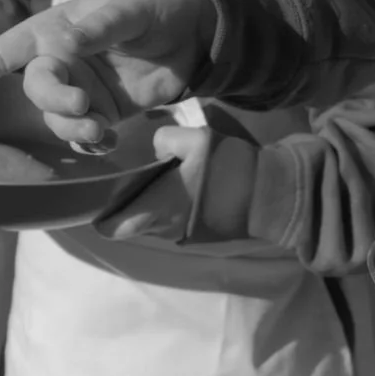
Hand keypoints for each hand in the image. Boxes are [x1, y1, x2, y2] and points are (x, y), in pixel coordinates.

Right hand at [0, 0, 218, 147]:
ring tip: (101, 130)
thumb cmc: (153, 9)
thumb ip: (100, 28)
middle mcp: (57, 64)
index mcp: (51, 32)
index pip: (0, 54)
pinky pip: (83, 139)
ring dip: (73, 129)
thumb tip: (67, 45)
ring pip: (56, 121)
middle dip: (51, 102)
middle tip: (82, 106)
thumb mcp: (129, 10)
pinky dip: (91, 145)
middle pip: (33, 91)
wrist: (193, 35)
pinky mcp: (102, 115)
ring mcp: (78, 93)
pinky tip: (108, 141)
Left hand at [94, 123, 261, 244]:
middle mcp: (165, 229)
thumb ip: (165, 138)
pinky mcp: (204, 237)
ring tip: (167, 182)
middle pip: (131, 228)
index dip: (101, 216)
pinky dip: (178, 210)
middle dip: (128, 209)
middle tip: (134, 186)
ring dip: (155, 208)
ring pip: (155, 226)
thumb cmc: (230, 169)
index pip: (110, 228)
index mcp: (157, 208)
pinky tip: (192, 189)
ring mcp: (185, 237)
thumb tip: (156, 145)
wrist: (273, 195)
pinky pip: (178, 225)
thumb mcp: (196, 139)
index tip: (104, 198)